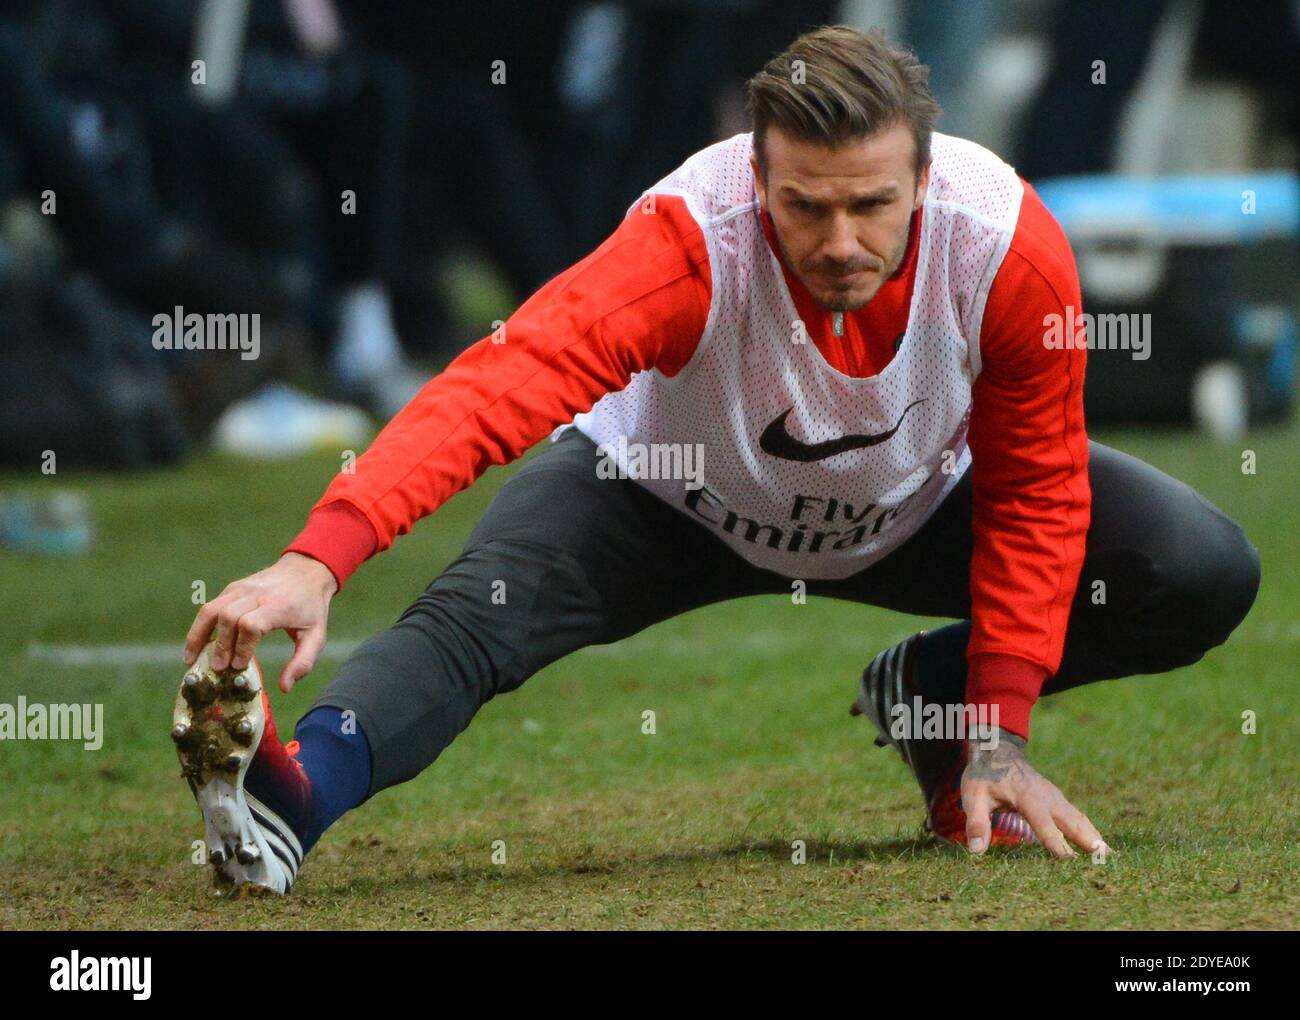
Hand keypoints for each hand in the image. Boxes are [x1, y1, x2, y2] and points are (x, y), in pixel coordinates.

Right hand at [183, 552, 337, 692]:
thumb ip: (303, 662)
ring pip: (212, 610)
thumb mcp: (316, 635)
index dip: (243, 647)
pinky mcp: (232, 588)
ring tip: (192, 661)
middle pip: (229, 617)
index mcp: (279, 606)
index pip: (252, 624)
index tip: (240, 665)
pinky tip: (194, 647)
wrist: (306, 571)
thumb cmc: (311, 607)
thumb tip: (284, 688)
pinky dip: (199, 627)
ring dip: (199, 636)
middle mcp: (257, 594)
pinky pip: (210, 607)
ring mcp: (241, 589)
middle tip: (220, 669)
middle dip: (222, 646)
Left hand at [962, 728, 1111, 859]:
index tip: (1069, 861)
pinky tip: (1099, 847)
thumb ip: (977, 823)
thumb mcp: (973, 796)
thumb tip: (976, 851)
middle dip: (1088, 839)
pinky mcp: (1059, 800)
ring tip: (1112, 857)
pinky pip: (1077, 817)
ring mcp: (1056, 797)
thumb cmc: (984, 775)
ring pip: (1079, 819)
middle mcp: (1047, 797)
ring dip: (1095, 836)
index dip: (1055, 842)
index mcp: (1027, 796)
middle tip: (1106, 859)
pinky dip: (1090, 831)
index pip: (1043, 823)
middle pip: (1071, 820)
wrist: (998, 750)